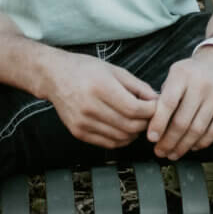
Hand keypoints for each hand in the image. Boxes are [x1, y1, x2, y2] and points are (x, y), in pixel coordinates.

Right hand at [44, 49, 158, 148]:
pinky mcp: (78, 133)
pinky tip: (125, 128)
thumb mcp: (115, 70)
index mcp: (100, 88)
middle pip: (129, 125)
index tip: (157, 106)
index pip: (134, 109)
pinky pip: (108, 143)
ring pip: (121, 137)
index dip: (151, 111)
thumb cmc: (86, 69)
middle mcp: (90, 107)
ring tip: (138, 121)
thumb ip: (138, 86)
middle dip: (146, 123)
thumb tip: (157, 100)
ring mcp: (83, 122)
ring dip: (135, 132)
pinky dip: (122, 139)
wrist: (55, 76)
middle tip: (151, 116)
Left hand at [146, 48, 212, 159]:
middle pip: (182, 121)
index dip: (158, 123)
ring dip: (183, 146)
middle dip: (169, 141)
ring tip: (173, 154)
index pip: (168, 103)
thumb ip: (163, 97)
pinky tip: (192, 147)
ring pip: (198, 129)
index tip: (151, 139)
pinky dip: (202, 143)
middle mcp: (201, 84)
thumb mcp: (174, 75)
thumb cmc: (190, 73)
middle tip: (160, 152)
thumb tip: (153, 129)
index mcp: (182, 75)